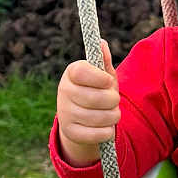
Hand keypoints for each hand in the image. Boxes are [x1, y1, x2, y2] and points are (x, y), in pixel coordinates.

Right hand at [56, 41, 118, 166]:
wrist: (81, 120)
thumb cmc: (96, 91)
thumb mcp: (102, 76)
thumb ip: (104, 61)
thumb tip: (102, 43)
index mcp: (71, 73)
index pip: (83, 72)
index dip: (100, 78)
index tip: (108, 81)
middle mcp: (64, 91)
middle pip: (98, 98)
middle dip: (113, 100)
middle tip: (113, 100)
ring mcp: (65, 113)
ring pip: (102, 117)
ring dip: (113, 116)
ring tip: (110, 113)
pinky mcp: (70, 133)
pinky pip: (99, 134)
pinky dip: (108, 132)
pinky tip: (104, 127)